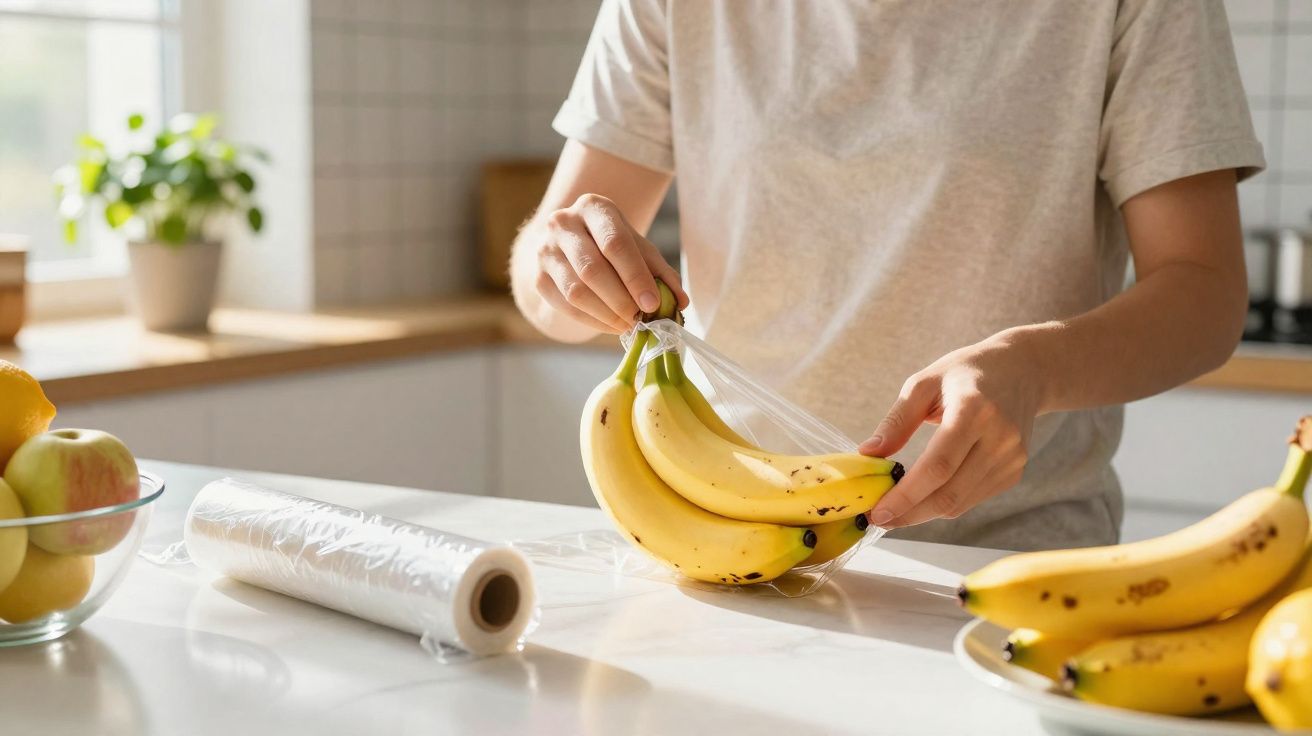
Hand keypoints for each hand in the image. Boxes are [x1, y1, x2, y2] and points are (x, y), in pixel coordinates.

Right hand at [532, 193, 686, 333]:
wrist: (571, 244)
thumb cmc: (612, 245)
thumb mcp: (638, 248)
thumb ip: (660, 272)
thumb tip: (679, 301)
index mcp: (593, 207)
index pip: (615, 243)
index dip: (635, 276)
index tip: (653, 304)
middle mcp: (563, 223)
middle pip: (593, 269)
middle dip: (621, 300)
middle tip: (641, 320)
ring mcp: (545, 250)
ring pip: (576, 291)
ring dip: (607, 314)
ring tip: (629, 324)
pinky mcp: (539, 277)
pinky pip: (566, 307)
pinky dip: (593, 321)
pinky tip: (612, 325)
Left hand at [859, 332, 1039, 528]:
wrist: (1021, 371)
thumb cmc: (964, 373)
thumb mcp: (923, 383)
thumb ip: (896, 421)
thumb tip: (868, 454)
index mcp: (974, 410)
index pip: (937, 466)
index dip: (906, 495)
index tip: (876, 511)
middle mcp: (999, 437)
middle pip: (949, 493)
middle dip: (909, 513)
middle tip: (879, 518)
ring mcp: (1012, 457)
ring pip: (960, 503)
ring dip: (924, 513)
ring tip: (895, 510)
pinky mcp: (1015, 470)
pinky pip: (972, 499)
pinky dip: (944, 503)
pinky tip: (924, 497)